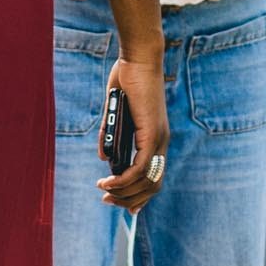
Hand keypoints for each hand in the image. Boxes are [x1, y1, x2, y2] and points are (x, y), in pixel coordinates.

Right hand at [98, 54, 168, 211]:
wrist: (137, 60)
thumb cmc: (127, 81)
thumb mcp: (115, 114)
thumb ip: (110, 136)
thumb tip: (105, 158)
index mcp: (156, 138)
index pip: (154, 177)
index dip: (140, 195)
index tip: (123, 205)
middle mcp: (161, 142)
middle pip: (153, 185)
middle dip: (129, 199)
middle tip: (108, 200)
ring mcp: (159, 139)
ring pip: (146, 180)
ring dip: (124, 191)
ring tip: (104, 190)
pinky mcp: (151, 133)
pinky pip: (140, 166)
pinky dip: (124, 178)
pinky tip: (109, 181)